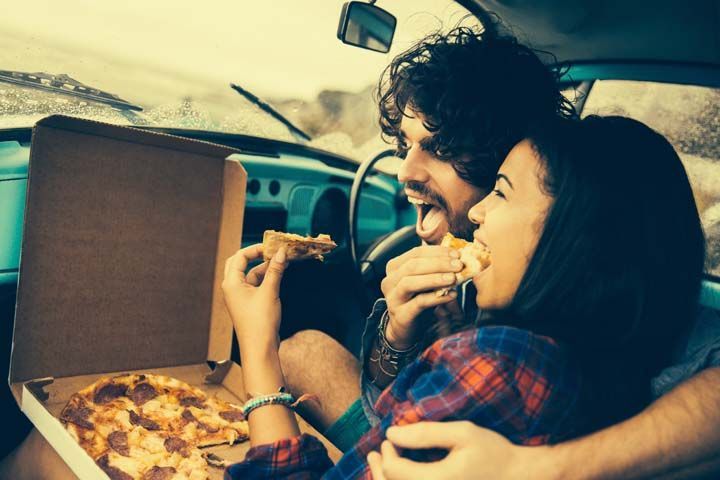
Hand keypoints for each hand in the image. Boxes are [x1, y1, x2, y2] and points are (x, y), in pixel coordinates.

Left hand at [222, 244, 286, 351]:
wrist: (259, 347)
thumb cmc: (260, 322)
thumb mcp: (270, 292)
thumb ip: (275, 270)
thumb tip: (281, 253)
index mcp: (231, 283)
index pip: (240, 257)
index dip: (256, 249)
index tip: (271, 246)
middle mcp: (232, 288)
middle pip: (240, 263)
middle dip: (256, 256)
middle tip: (272, 251)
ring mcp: (239, 296)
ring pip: (250, 275)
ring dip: (264, 268)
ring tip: (281, 263)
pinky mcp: (248, 304)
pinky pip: (255, 285)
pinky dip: (266, 279)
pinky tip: (278, 276)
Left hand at [366, 421, 540, 479]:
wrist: (519, 477)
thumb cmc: (494, 452)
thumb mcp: (462, 433)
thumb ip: (426, 433)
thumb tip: (392, 434)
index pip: (396, 473)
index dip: (386, 455)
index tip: (388, 439)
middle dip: (380, 471)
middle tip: (374, 453)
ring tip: (380, 465)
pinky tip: (401, 477)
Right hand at [381, 246, 462, 347]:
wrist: (405, 328)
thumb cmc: (417, 299)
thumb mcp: (424, 280)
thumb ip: (434, 267)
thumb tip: (456, 255)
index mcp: (394, 268)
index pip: (415, 253)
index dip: (437, 252)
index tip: (456, 254)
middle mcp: (389, 281)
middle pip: (412, 266)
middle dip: (438, 264)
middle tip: (458, 265)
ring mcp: (393, 298)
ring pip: (410, 283)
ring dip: (434, 279)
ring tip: (453, 279)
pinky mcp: (400, 315)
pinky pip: (418, 303)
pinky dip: (436, 298)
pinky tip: (451, 295)